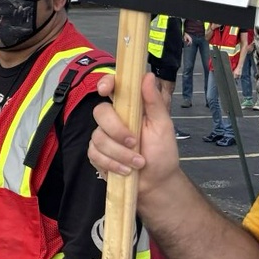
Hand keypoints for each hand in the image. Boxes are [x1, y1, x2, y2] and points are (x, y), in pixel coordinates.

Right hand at [87, 70, 182, 192]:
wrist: (156, 183)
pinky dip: (112, 164)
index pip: (112, 87)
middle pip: (100, 112)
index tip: (105, 90)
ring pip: (98, 137)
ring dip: (120, 154)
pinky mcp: (96, 154)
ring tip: (137, 163)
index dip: (105, 83)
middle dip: (116, 130)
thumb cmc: (162, 152)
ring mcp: (103, 136)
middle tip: (134, 143)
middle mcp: (114, 119)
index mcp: (130, 107)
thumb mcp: (163, 126)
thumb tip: (148, 75)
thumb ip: (154, 101)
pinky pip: (94, 154)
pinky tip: (125, 171)